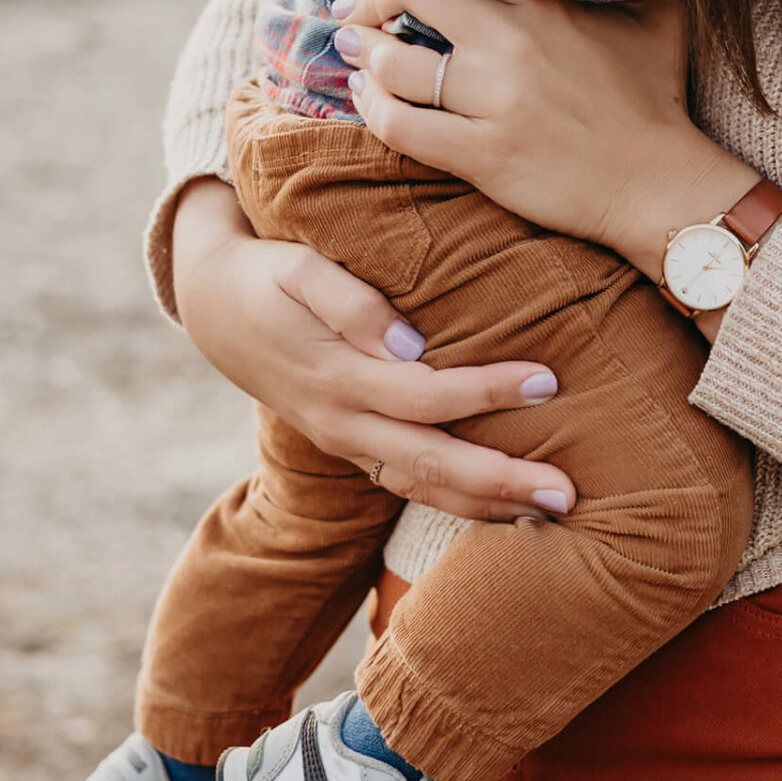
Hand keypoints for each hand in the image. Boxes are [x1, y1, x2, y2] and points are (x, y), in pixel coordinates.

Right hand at [170, 179, 575, 517]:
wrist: (213, 305)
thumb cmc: (268, 273)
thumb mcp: (299, 268)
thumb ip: (354, 304)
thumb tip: (413, 346)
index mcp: (336, 378)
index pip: (428, 395)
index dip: (490, 392)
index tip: (550, 381)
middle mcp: (342, 424)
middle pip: (431, 465)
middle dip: (502, 483)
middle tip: (568, 492)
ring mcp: (344, 443)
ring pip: (420, 488)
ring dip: (487, 506)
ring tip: (551, 511)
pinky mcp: (350, 446)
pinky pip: (407, 484)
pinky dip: (455, 502)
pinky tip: (504, 507)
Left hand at [335, 0, 759, 295]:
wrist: (658, 184)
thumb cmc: (656, 97)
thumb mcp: (656, 17)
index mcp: (548, 0)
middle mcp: (515, 43)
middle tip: (354, 6)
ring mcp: (496, 101)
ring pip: (394, 60)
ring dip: (361, 52)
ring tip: (352, 49)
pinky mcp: (483, 155)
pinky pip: (401, 126)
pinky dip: (371, 108)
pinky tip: (365, 99)